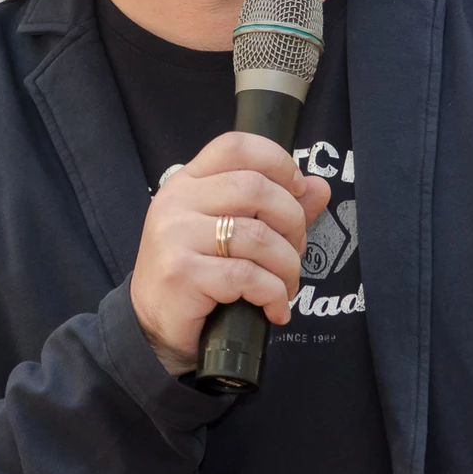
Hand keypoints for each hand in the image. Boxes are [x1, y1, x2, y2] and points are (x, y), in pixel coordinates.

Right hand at [129, 131, 332, 375]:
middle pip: (255, 188)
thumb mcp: (231, 233)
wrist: (153, 327)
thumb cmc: (197, 275)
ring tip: (286, 286)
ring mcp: (175, 235)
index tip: (298, 191)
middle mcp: (177, 200)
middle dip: (293, 222)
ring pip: (257, 235)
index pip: (235, 146)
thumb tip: (319, 187)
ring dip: (287, 266)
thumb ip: (275, 209)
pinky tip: (275, 309)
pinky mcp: (180, 273)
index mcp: (188, 181)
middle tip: (295, 252)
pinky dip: (273, 294)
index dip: (277, 162)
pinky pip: (246, 276)